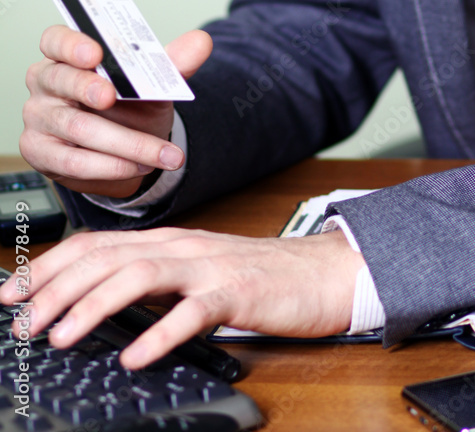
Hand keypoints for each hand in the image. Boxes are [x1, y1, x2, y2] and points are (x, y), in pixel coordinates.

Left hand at [0, 227, 361, 367]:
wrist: (320, 272)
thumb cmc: (259, 278)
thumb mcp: (197, 273)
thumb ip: (156, 282)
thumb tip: (100, 306)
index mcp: (169, 242)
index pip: (97, 244)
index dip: (52, 266)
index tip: (14, 293)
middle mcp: (183, 247)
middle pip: (109, 257)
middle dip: (58, 288)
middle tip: (24, 322)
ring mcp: (209, 267)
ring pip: (141, 275)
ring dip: (94, 306)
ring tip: (62, 335)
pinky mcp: (237, 292)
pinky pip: (193, 312)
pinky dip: (160, 333)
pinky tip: (136, 355)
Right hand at [21, 26, 212, 197]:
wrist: (126, 147)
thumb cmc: (129, 103)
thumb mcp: (152, 81)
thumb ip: (173, 62)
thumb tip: (201, 42)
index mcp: (68, 53)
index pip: (56, 39)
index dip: (72, 44)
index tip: (96, 52)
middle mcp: (46, 81)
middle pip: (60, 79)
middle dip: (89, 88)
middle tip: (112, 96)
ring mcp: (39, 117)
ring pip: (76, 127)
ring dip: (123, 141)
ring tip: (161, 152)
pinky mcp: (40, 152)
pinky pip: (72, 161)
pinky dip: (110, 166)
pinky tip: (138, 166)